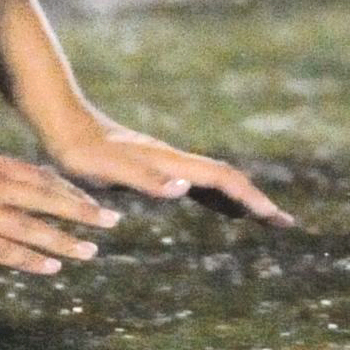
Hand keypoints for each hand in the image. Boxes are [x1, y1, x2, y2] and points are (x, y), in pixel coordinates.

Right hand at [0, 149, 115, 274]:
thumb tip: (18, 192)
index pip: (42, 177)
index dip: (71, 190)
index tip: (95, 201)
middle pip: (47, 198)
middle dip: (82, 210)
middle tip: (113, 220)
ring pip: (33, 227)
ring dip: (64, 240)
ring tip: (90, 252)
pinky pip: (5, 250)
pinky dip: (31, 260)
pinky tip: (52, 268)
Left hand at [31, 106, 294, 225]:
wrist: (65, 127)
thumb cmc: (81, 153)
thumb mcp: (107, 171)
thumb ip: (146, 179)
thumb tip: (186, 188)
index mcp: (172, 163)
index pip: (223, 180)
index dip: (250, 197)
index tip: (274, 216)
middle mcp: (178, 162)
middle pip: (229, 181)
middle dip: (258, 201)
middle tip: (284, 222)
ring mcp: (171, 165)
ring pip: (218, 183)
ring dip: (243, 200)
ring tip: (263, 219)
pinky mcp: (159, 171)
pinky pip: (201, 187)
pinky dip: (220, 199)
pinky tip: (222, 209)